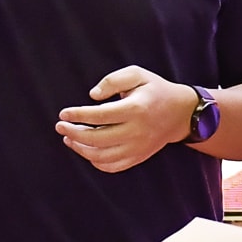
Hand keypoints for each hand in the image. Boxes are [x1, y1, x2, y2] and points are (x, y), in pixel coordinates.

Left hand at [57, 64, 198, 173]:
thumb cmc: (155, 90)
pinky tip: (85, 149)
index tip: (63, 113)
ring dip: (80, 149)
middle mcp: (137, 132)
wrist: (181, 114)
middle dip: (73, 133)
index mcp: (136, 109)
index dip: (78, 115)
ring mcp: (138, 148)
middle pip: (97, 139)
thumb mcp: (137, 74)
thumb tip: (92, 96)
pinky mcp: (138, 157)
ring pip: (102, 156)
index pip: (100, 116)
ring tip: (69, 137)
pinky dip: (95, 161)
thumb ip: (112, 80)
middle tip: (60, 126)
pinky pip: (112, 166)